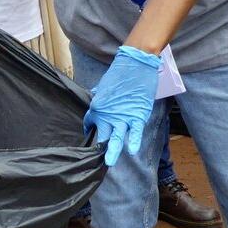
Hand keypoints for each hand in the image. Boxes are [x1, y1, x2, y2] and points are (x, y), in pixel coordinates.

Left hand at [83, 46, 160, 166]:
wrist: (135, 64)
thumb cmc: (119, 73)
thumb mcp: (104, 85)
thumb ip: (99, 94)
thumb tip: (94, 94)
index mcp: (97, 106)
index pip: (90, 122)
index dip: (90, 130)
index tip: (92, 135)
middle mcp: (107, 114)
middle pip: (102, 135)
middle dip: (99, 148)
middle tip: (96, 160)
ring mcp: (122, 116)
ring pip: (116, 138)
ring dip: (112, 151)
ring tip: (109, 163)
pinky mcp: (137, 115)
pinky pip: (135, 132)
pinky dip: (134, 142)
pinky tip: (131, 152)